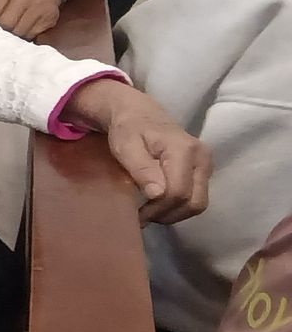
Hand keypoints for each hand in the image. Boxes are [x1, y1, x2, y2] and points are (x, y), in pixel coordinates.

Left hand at [66, 80, 212, 224]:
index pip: (178, 192)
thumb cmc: (129, 129)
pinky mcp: (203, 171)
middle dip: (167, 215)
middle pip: (194, 202)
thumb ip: (142, 169)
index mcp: (184, 150)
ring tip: (149, 212)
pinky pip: (196, 197)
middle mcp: (202, 158)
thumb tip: (157, 194)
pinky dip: (178, 207)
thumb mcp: (126, 146)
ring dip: (174, 214)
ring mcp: (206, 165)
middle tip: (143, 217)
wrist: (140, 114)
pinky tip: (158, 206)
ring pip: (198, 203)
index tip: (137, 215)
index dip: (158, 209)